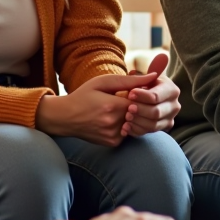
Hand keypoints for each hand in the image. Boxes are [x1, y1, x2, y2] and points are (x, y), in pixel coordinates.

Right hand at [35, 73, 159, 146]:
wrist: (65, 118)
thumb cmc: (84, 95)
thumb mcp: (103, 82)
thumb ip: (129, 80)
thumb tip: (154, 76)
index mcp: (112, 106)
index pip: (141, 101)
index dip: (139, 95)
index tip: (132, 91)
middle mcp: (113, 123)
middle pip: (138, 112)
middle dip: (135, 105)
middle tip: (123, 100)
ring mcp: (113, 135)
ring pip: (134, 123)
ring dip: (130, 116)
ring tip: (116, 109)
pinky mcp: (112, 142)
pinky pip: (128, 132)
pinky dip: (124, 125)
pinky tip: (112, 119)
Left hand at [121, 72, 180, 136]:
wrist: (149, 94)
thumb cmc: (145, 82)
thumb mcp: (143, 75)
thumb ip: (140, 76)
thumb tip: (140, 75)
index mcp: (171, 90)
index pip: (156, 96)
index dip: (142, 96)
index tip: (130, 94)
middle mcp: (174, 106)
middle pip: (156, 113)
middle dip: (140, 111)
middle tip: (128, 108)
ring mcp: (169, 118)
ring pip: (153, 125)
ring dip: (137, 122)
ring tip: (126, 117)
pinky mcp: (163, 128)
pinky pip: (149, 133)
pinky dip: (136, 131)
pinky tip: (126, 127)